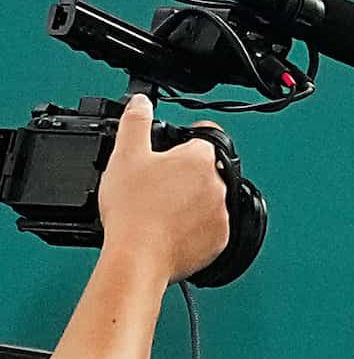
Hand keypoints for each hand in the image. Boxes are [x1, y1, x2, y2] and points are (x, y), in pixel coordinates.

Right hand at [94, 94, 230, 282]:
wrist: (138, 256)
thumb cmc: (133, 209)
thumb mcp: (125, 155)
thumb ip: (135, 122)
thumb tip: (142, 102)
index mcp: (201, 160)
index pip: (206, 138)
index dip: (188, 139)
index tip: (178, 145)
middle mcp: (219, 185)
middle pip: (206, 170)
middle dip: (186, 174)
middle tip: (157, 184)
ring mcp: (222, 214)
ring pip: (209, 199)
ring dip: (191, 201)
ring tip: (160, 209)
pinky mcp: (220, 240)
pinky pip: (211, 228)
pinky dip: (194, 228)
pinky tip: (170, 229)